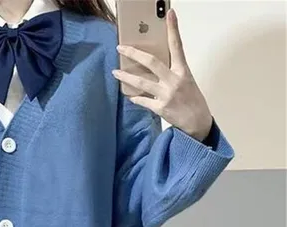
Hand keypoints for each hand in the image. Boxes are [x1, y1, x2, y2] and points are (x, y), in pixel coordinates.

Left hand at [113, 9, 212, 141]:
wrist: (198, 124)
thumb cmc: (192, 101)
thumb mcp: (187, 82)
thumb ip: (172, 72)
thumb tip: (153, 66)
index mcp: (183, 71)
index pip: (177, 46)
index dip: (173, 29)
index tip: (170, 13)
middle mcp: (175, 81)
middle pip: (151, 62)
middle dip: (134, 53)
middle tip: (120, 48)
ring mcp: (167, 94)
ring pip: (142, 82)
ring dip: (126, 77)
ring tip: (115, 72)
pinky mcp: (160, 108)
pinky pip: (143, 101)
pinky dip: (135, 98)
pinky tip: (130, 96)